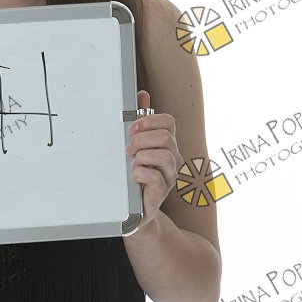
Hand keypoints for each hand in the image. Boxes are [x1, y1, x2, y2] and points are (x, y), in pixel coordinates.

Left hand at [125, 90, 181, 226]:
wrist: (133, 207)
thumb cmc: (135, 173)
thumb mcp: (135, 144)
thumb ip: (140, 120)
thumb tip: (142, 95)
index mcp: (167, 143)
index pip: (168, 122)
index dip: (149, 121)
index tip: (131, 128)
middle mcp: (173, 157)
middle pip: (166, 137)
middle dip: (142, 139)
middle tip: (128, 148)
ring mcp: (169, 175)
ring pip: (165, 156)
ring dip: (142, 156)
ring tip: (132, 163)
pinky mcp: (162, 191)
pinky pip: (156, 177)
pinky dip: (141, 173)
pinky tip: (133, 176)